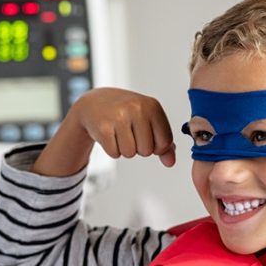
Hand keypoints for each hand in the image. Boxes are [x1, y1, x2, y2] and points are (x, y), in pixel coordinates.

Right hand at [34, 88, 175, 175]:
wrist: (94, 103)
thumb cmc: (126, 113)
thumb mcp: (149, 121)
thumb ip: (164, 143)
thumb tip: (170, 162)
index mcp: (153, 106)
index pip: (165, 142)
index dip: (156, 146)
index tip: (146, 135)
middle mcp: (137, 109)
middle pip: (147, 151)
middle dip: (138, 148)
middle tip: (129, 132)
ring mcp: (119, 117)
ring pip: (130, 154)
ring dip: (124, 149)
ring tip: (119, 133)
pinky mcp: (103, 128)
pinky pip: (115, 153)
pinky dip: (112, 149)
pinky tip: (109, 135)